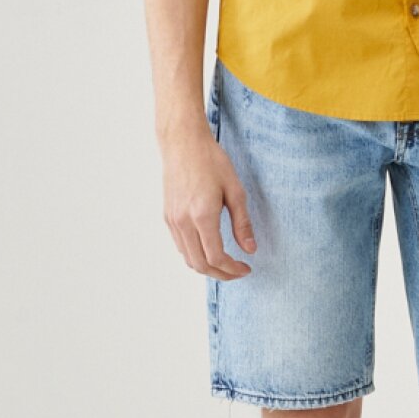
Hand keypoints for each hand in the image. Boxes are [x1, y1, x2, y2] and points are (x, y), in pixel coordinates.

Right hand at [159, 125, 256, 277]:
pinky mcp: (168, 216)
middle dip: (221, 274)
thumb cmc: (211, 161)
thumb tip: (250, 249)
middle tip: (238, 271)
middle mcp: (183, 222)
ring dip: (207, 266)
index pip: (216, 257)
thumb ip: (242, 223)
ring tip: (226, 263)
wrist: (183, 143)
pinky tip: (209, 248)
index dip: (232, 269)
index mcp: (202, 216)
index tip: (246, 268)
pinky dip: (195, 254)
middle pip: (200, 264)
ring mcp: (172, 220)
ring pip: (188, 258)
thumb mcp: (235, 190)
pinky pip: (180, 245)